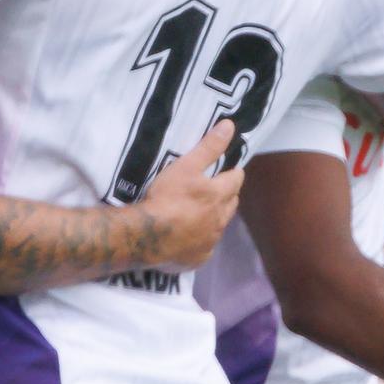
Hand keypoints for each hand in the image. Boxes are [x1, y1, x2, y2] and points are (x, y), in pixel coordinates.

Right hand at [139, 121, 245, 269]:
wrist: (147, 235)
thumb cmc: (166, 197)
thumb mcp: (185, 166)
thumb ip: (209, 147)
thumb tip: (230, 126)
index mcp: (219, 195)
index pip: (236, 180)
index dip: (233, 173)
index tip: (229, 170)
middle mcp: (219, 220)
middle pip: (231, 204)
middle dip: (227, 195)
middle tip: (215, 190)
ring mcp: (210, 241)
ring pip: (219, 226)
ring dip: (215, 218)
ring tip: (200, 213)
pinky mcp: (198, 258)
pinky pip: (205, 248)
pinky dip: (200, 241)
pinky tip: (189, 238)